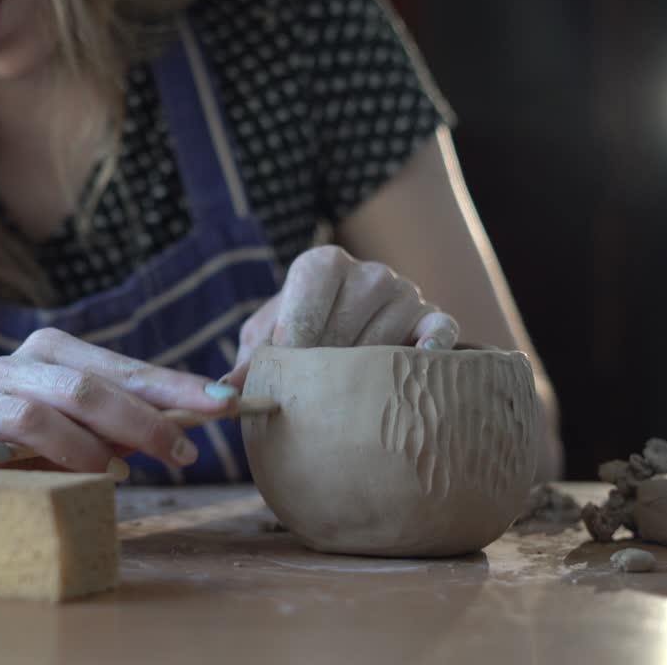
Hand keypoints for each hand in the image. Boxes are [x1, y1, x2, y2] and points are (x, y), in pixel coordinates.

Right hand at [0, 328, 239, 472]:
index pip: (124, 369)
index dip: (175, 388)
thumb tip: (219, 401)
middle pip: (85, 389)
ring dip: (80, 449)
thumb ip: (138, 414)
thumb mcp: (94, 423)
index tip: (222, 404)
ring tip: (114, 475)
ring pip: (34, 416)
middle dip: (141, 423)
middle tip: (180, 453)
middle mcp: (17, 363)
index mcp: (56, 349)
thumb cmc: (45, 439)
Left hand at [225, 245, 458, 388]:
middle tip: (310, 403)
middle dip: (322, 372)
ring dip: (361, 379)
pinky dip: (431, 352)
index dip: (291, 353)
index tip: (284, 383)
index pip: (306, 312)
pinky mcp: (434, 316)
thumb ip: (249, 361)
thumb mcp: (265, 339)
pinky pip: (439, 334)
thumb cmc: (297, 333)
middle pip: (342, 332)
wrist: (343, 324)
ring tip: (345, 402)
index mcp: (322, 264)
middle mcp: (368, 272)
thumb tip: (226, 394)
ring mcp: (405, 292)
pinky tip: (418, 367)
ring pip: (382, 344)